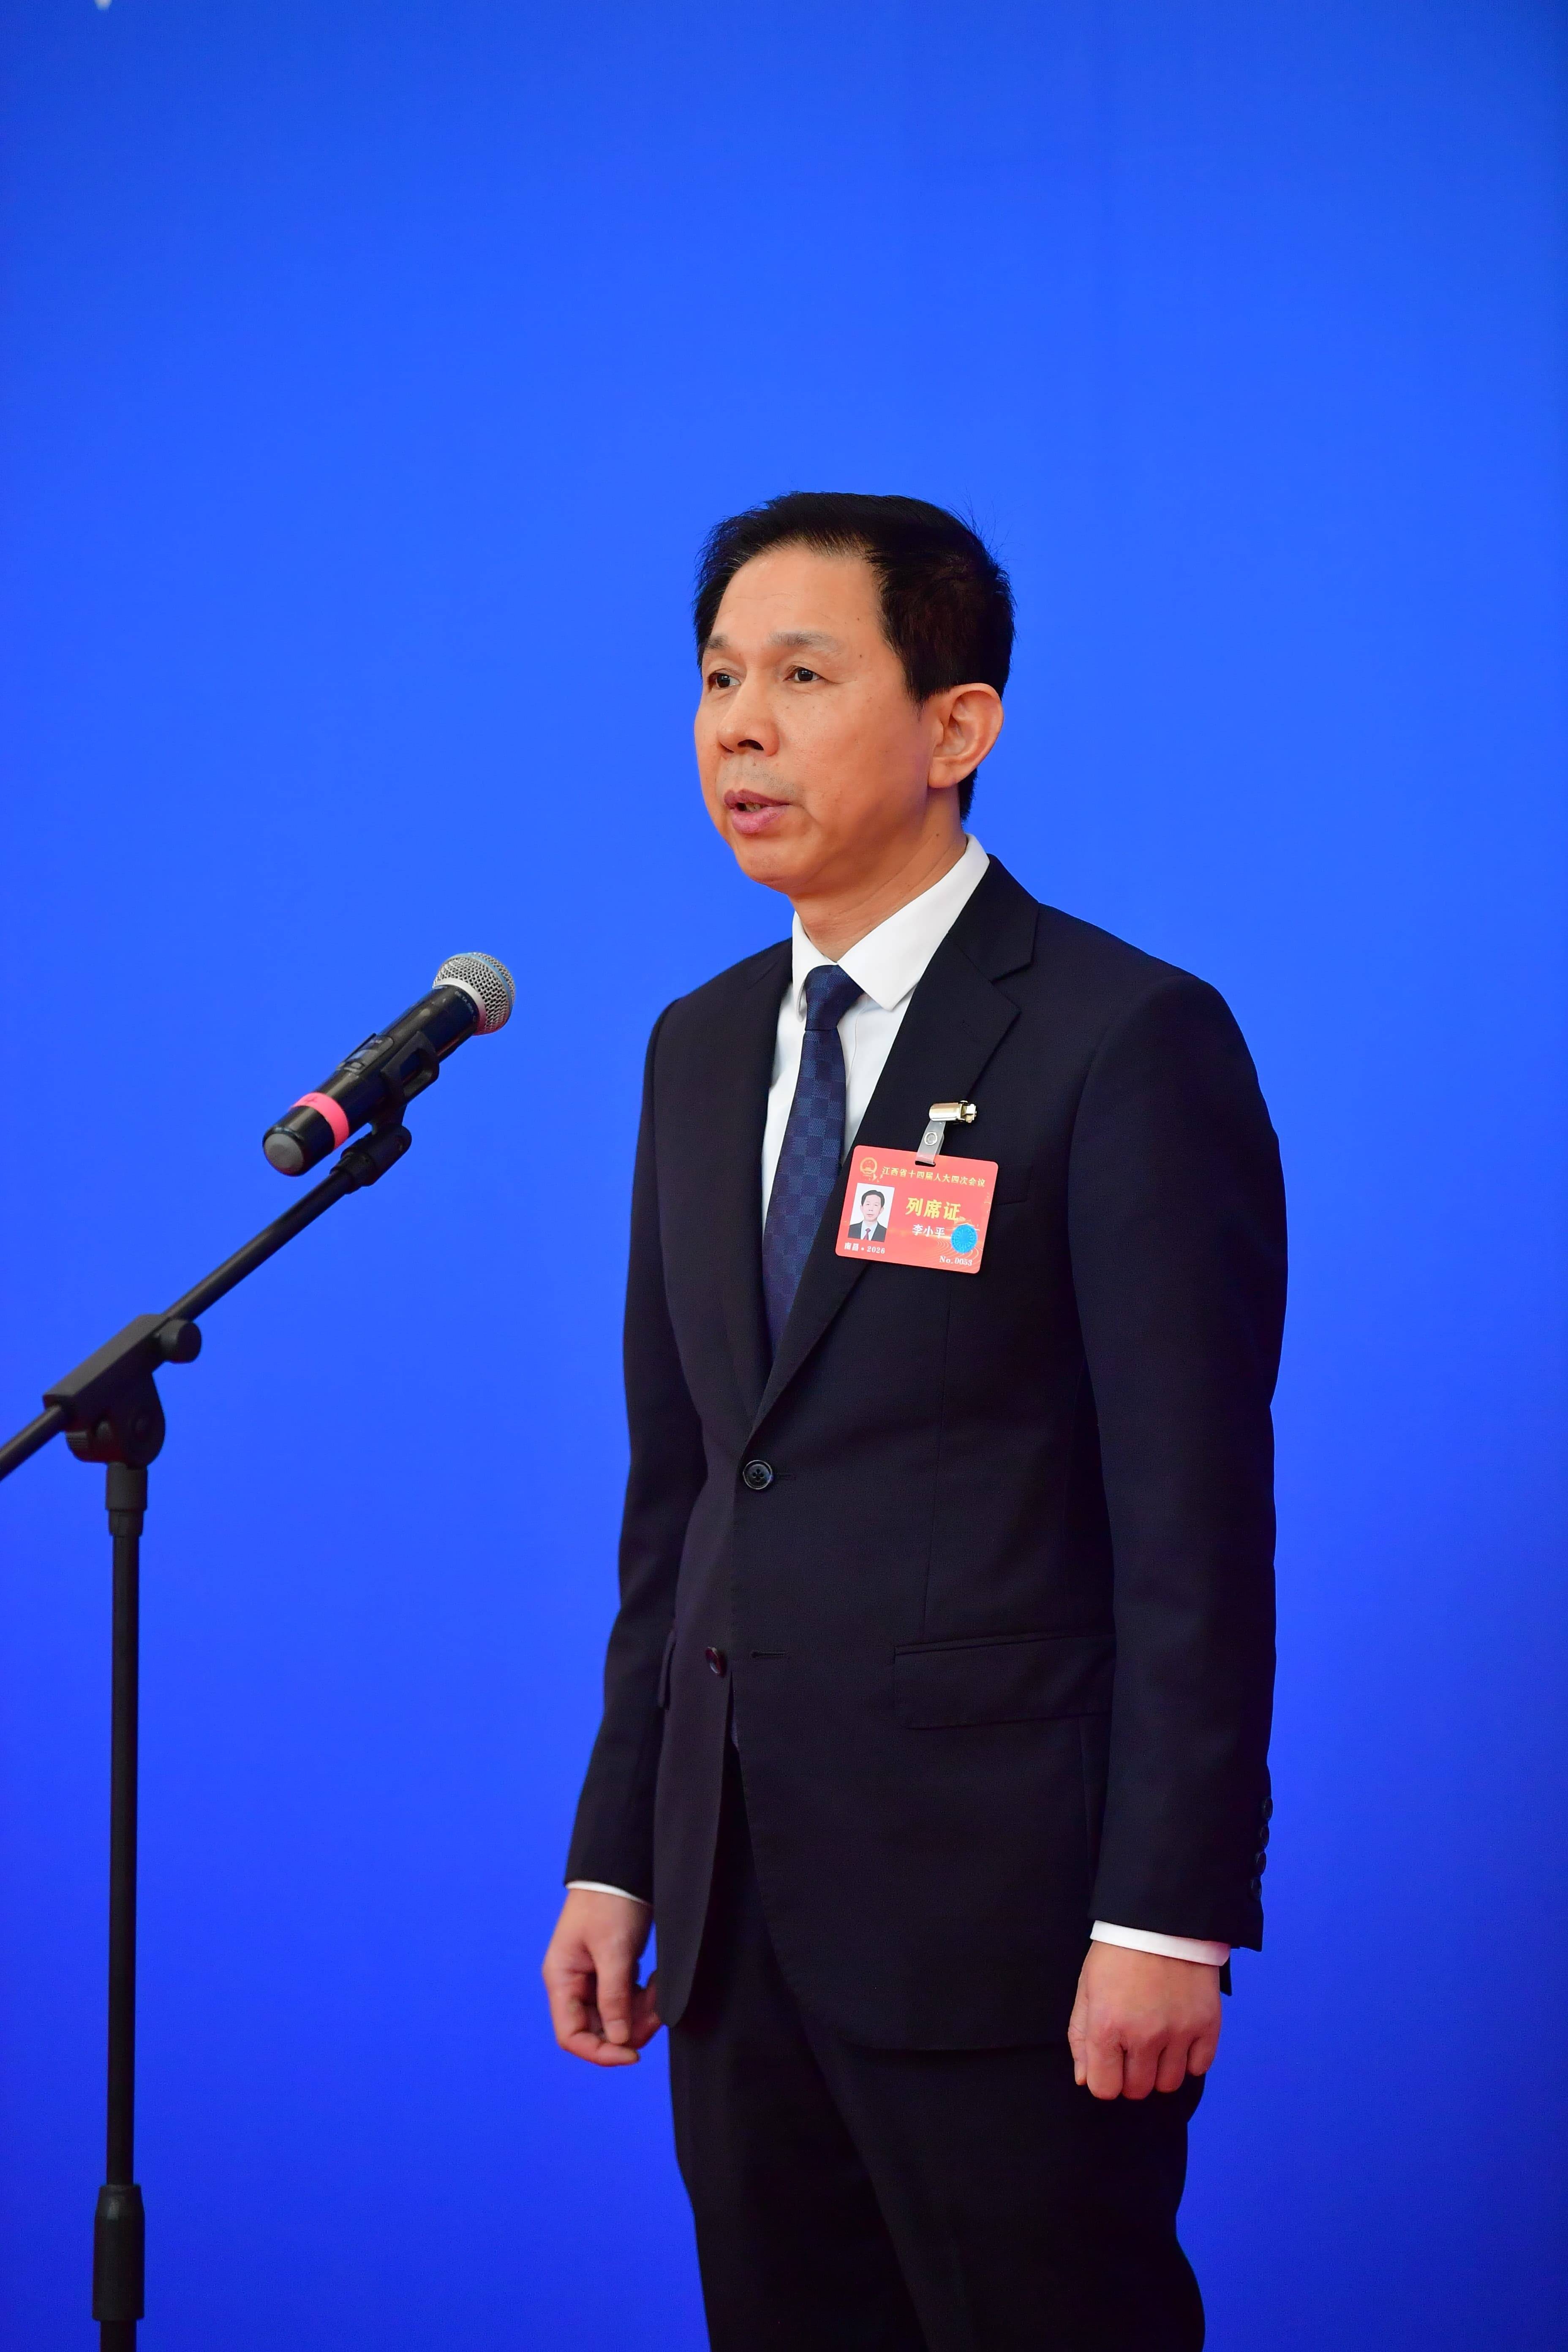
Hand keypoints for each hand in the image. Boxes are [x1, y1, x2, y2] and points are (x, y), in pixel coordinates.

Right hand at [542, 1888, 660, 2066]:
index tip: (632, 2054)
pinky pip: (628, 2000)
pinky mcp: (614, 1970)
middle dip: (629, 2028)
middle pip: (598, 2030)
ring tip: (659, 1989)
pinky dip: (645, 1999)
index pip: (571, 2035)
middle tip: (656, 2012)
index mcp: (562, 1979)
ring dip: (641, 2013)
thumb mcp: (613, 1950)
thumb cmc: (610, 1903)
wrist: (623, 1868)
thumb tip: (618, 2040)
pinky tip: (657, 1981)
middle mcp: (575, 1984)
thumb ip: (614, 1997)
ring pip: (617, 2018)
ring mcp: (595, 1978)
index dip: (599, 2052)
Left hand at [1068, 1942, 1220, 2099]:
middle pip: (1138, 2090)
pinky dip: (1189, 2059)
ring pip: (1170, 2083)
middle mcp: (1144, 2036)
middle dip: (1131, 2075)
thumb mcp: (1086, 1989)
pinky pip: (1200, 2067)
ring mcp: (1179, 2032)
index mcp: (1107, 2026)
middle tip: (1132, 2048)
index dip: (1104, 2079)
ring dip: (1160, 2069)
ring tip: (1157, 2041)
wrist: (1161, 1919)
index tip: (1108, 2062)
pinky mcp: (1207, 2025)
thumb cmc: (1118, 1953)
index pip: (1105, 2089)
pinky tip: (1179, 2036)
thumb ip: (1081, 2037)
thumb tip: (1084, 2079)